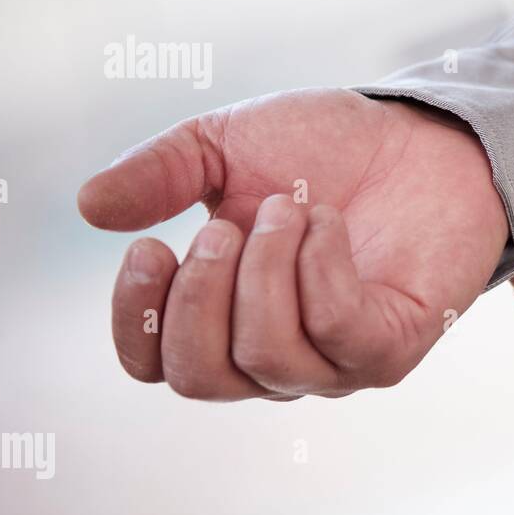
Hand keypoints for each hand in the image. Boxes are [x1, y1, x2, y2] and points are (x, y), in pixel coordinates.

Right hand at [78, 88, 508, 399]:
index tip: (149, 247)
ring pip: (264, 355)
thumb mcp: (225, 146)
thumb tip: (90, 208)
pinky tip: (328, 220)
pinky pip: (335, 328)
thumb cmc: (325, 150)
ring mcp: (336, 360)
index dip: (137, 319)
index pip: (157, 365)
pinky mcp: (391, 346)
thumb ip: (158, 174)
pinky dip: (320, 265)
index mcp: (224, 317)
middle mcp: (277, 355)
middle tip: (226, 226)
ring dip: (265, 269)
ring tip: (289, 208)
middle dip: (200, 294)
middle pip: (200, 377)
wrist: (423, 136)